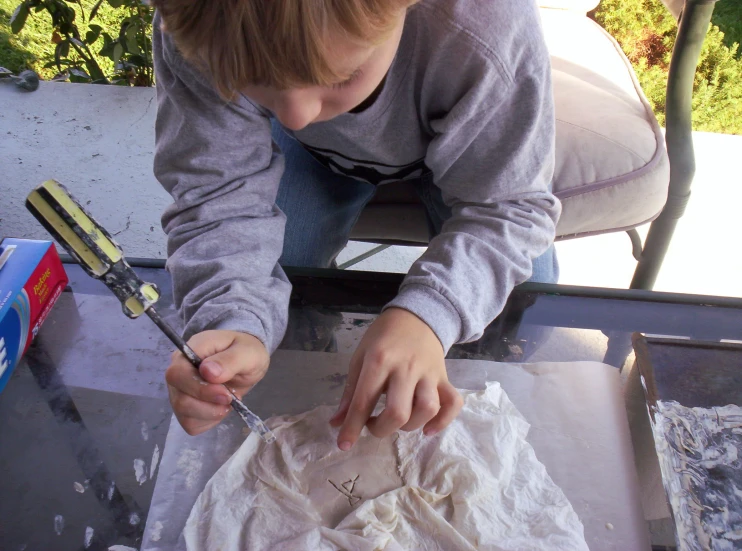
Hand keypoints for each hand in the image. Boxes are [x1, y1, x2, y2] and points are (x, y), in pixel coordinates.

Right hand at [165, 330, 269, 435]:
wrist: (247, 361)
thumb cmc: (245, 351)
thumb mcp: (247, 352)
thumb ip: (229, 360)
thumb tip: (207, 371)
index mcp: (189, 352)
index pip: (177, 374)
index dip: (199, 388)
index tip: (224, 393)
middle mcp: (178, 372)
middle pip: (179, 399)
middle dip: (208, 404)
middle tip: (230, 398)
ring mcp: (179, 391)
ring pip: (183, 413)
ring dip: (210, 413)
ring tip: (227, 402)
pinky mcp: (185, 408)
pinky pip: (190, 423)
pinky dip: (209, 421)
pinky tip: (219, 408)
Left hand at [329, 308, 462, 449]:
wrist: (417, 316)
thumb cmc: (383, 338)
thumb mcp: (360, 357)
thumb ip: (350, 391)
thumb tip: (337, 423)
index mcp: (379, 360)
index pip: (364, 400)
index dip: (352, 427)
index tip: (343, 444)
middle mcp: (406, 367)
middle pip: (398, 412)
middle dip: (381, 429)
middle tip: (373, 425)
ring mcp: (429, 373)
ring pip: (427, 409)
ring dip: (410, 426)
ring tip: (399, 421)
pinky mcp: (445, 377)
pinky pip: (453, 403)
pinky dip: (443, 421)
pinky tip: (428, 429)